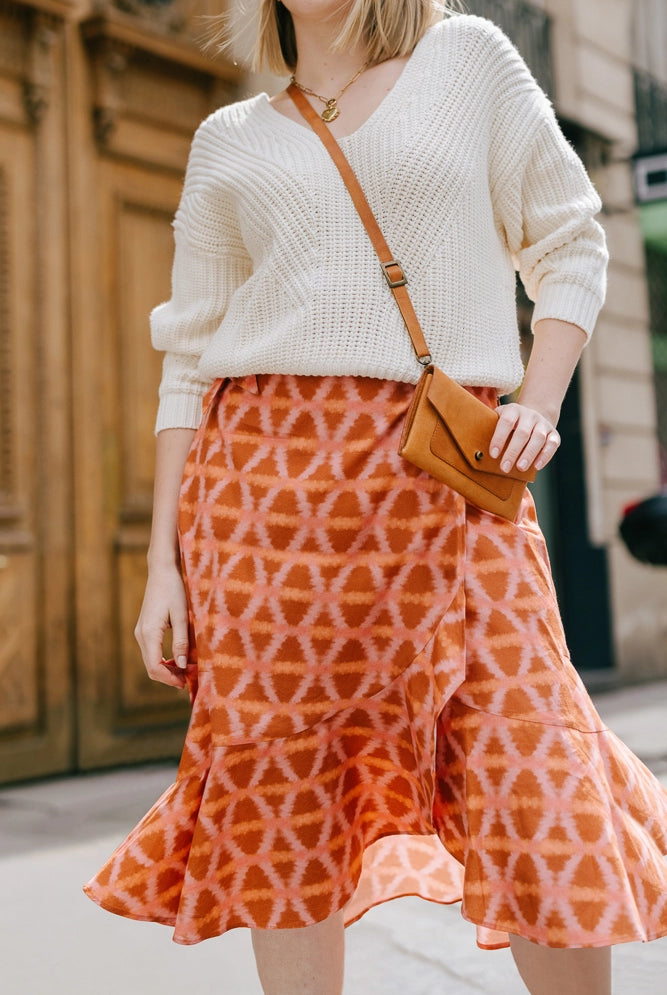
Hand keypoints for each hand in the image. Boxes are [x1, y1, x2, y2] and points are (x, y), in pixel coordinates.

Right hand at [134, 566, 189, 688]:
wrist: (162, 571)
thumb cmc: (174, 590)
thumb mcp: (182, 615)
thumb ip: (181, 641)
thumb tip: (182, 666)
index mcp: (148, 633)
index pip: (154, 667)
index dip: (170, 679)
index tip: (186, 684)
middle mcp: (141, 635)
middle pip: (151, 667)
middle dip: (170, 677)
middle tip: (191, 679)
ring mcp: (141, 632)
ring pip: (151, 661)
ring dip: (168, 669)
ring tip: (189, 670)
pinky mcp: (145, 629)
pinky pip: (153, 652)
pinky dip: (165, 660)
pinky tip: (180, 659)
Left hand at [490, 402, 560, 472]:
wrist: (533, 416)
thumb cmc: (509, 425)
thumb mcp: (498, 421)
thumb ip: (490, 431)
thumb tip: (478, 453)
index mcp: (513, 410)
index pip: (506, 422)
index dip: (499, 438)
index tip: (493, 454)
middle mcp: (530, 415)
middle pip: (522, 433)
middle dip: (513, 451)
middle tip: (504, 467)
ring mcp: (543, 424)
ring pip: (538, 438)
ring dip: (529, 454)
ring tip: (520, 468)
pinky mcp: (554, 433)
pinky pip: (552, 444)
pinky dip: (545, 456)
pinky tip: (537, 466)